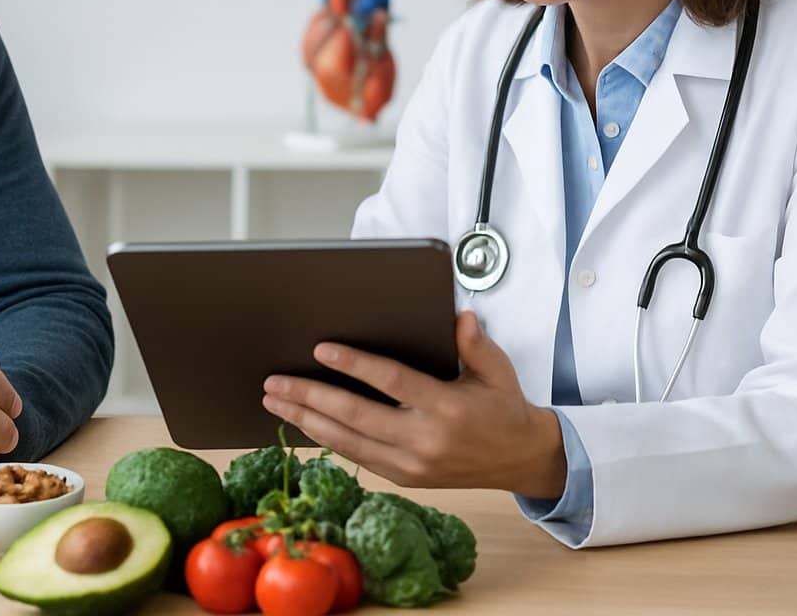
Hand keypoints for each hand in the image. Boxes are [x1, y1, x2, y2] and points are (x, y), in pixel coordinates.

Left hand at [261, 311, 565, 497]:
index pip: (391, 381)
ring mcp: (413, 464)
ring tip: (275, 401)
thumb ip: (474, 344)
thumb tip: (458, 316)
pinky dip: (326, 440)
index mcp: (448, 407)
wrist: (521, 460)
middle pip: (356, 416)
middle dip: (311, 397)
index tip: (321, 350)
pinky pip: (357, 457)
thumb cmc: (504, 408)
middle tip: (275, 382)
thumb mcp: (497, 371)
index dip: (354, 365)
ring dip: (307, 421)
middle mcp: (426, 440)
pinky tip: (302, 424)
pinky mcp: (405, 478)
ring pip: (348, 442)